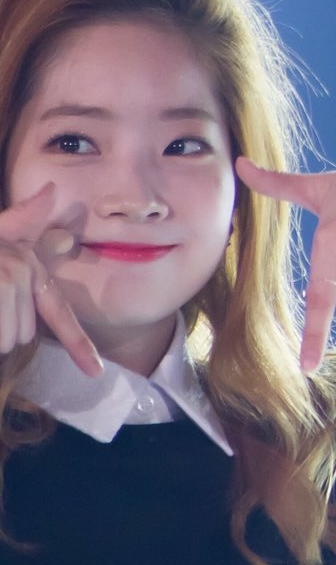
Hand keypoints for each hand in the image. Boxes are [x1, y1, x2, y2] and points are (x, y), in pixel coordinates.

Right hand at [0, 183, 103, 376]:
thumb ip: (21, 223)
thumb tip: (51, 192)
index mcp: (27, 263)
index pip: (58, 310)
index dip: (81, 345)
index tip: (97, 372)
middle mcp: (19, 271)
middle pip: (23, 334)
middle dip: (2, 329)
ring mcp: (3, 281)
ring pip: (6, 339)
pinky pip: (0, 336)